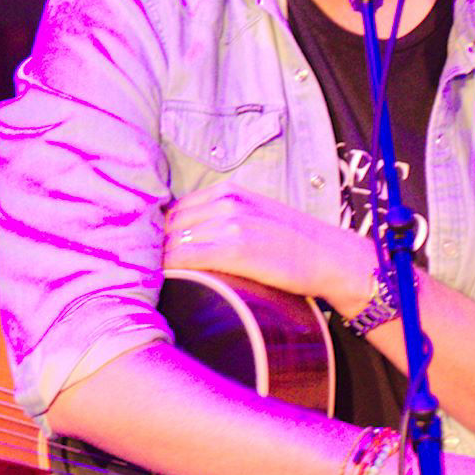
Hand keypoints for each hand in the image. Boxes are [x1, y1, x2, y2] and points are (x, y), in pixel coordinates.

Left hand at [163, 185, 370, 306]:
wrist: (331, 259)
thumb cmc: (295, 246)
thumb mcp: (257, 216)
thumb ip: (223, 219)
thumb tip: (186, 239)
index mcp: (228, 192)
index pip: (175, 210)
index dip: (159, 234)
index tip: (150, 254)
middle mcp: (226, 202)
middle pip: (168, 224)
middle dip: (153, 247)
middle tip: (143, 272)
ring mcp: (230, 223)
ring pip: (172, 241)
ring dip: (157, 261)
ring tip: (148, 282)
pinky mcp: (234, 248)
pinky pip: (185, 256)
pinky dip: (169, 269)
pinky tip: (164, 282)